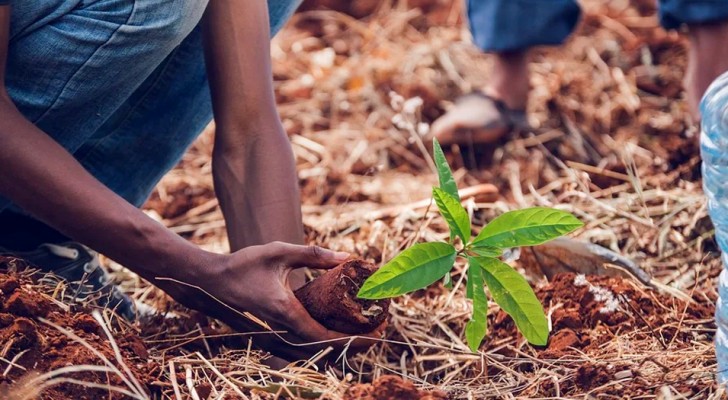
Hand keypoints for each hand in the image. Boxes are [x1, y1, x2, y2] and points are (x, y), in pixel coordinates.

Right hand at [157, 242, 383, 359]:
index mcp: (287, 313)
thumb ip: (315, 255)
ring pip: (315, 352)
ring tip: (365, 332)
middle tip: (379, 331)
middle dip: (356, 345)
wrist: (211, 280)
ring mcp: (278, 333)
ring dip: (342, 346)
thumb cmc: (244, 264)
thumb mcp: (281, 252)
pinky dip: (326, 343)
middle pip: (326, 350)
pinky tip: (339, 331)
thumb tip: (348, 258)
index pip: (326, 337)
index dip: (355, 339)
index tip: (377, 333)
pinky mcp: (276, 331)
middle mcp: (283, 329)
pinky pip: (305, 345)